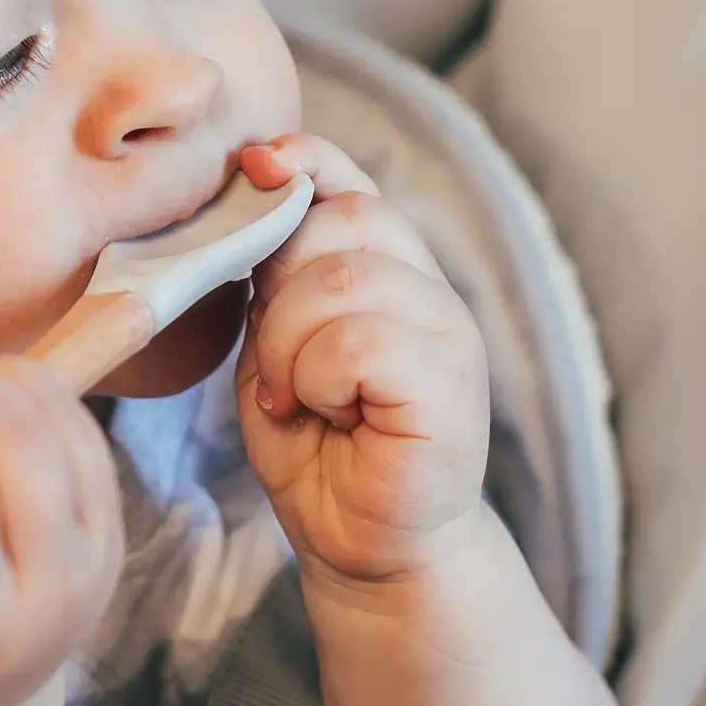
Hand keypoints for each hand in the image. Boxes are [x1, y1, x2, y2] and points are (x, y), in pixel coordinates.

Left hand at [235, 135, 489, 582]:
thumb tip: (254, 180)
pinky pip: (359, 342)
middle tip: (274, 359)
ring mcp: (448, 335)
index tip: (253, 168)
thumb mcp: (274, 339)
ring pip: (342, 279)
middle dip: (278, 281)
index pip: (348, 179)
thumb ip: (273, 270)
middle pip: (343, 217)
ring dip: (289, 343)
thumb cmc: (314, 442)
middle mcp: (426, 288)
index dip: (302, 159)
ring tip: (296, 396)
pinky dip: (317, 378)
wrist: (361, 546)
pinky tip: (323, 413)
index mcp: (385, 267)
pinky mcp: (452, 389)